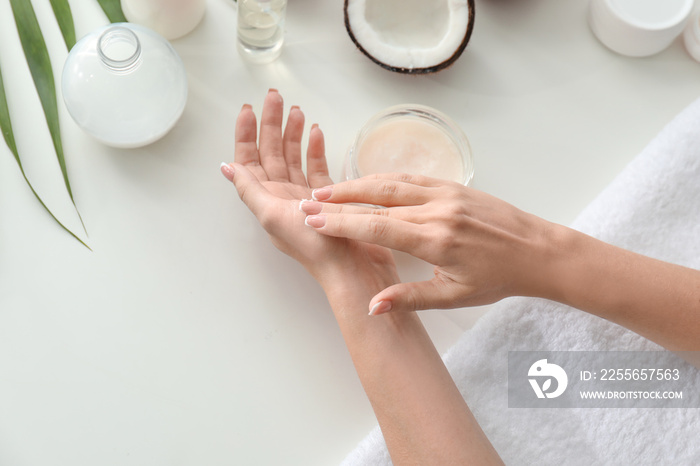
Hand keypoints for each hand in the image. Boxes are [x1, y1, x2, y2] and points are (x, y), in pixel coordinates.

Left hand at [221, 90, 396, 290]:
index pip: (250, 160)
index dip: (247, 134)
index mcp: (266, 200)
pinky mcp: (329, 199)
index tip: (249, 109)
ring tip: (296, 110)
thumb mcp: (272, 216)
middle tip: (274, 97)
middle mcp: (282, 196)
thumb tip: (226, 168)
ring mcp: (305, 197)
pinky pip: (318, 169)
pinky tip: (316, 133)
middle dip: (271, 124)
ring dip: (293, 133)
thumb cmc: (313, 246)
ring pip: (294, 157)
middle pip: (272, 152)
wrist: (352, 270)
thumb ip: (250, 190)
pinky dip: (315, 150)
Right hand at [299, 173, 558, 313]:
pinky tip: (366, 182)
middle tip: (308, 202)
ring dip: (356, 185)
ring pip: (392, 182)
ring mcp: (446, 194)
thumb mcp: (454, 296)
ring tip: (326, 189)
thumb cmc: (498, 278)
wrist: (537, 251)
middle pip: (377, 200)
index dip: (341, 224)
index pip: (377, 227)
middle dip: (338, 200)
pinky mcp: (454, 186)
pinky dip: (383, 178)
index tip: (314, 222)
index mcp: (436, 240)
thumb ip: (409, 298)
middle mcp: (437, 211)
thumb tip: (371, 306)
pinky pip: (411, 177)